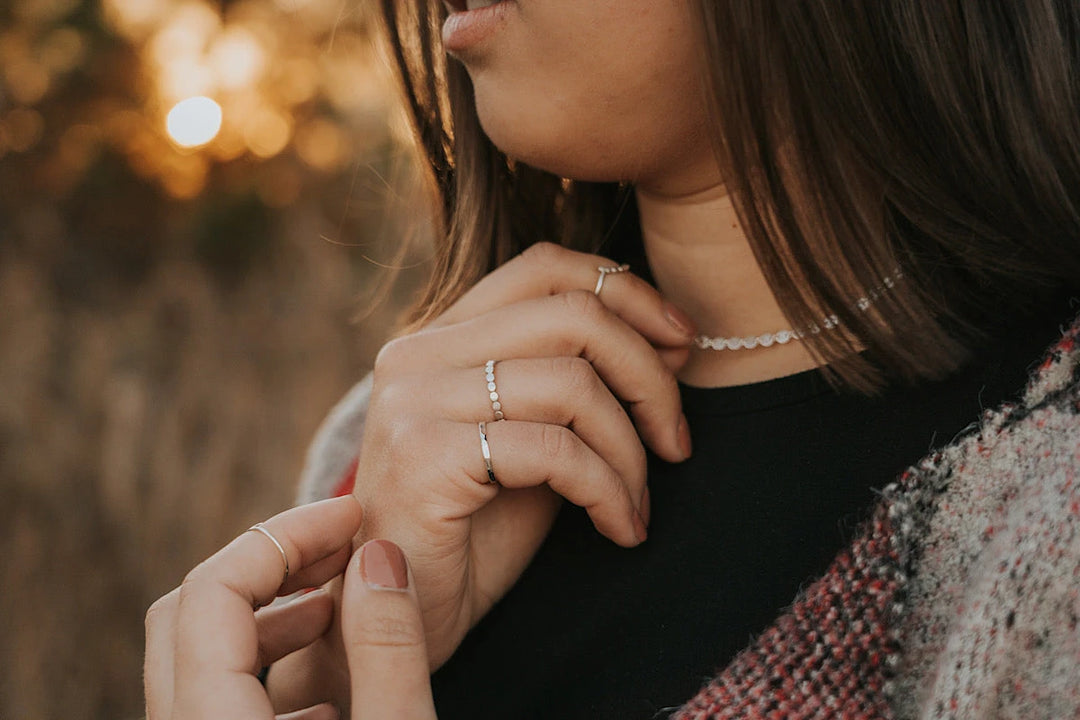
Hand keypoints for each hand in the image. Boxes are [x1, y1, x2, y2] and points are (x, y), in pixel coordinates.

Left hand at [144, 496, 436, 719]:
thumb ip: (388, 651)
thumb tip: (378, 556)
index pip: (213, 590)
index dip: (287, 535)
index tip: (353, 517)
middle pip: (187, 611)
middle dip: (269, 563)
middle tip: (342, 548)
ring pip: (196, 657)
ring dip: (268, 613)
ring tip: (339, 605)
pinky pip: (214, 698)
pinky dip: (264, 665)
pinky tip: (331, 684)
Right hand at [270, 242, 694, 709]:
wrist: (398, 622)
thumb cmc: (471, 533)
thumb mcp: (534, 439)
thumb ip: (579, 385)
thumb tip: (671, 342)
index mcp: (441, 335)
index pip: (546, 267)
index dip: (627, 293)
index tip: (679, 347)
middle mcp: (417, 353)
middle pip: (573, 317)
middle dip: (649, 378)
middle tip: (676, 442)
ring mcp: (413, 400)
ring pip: (573, 384)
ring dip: (631, 451)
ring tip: (638, 504)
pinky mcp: (423, 455)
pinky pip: (555, 450)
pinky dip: (608, 490)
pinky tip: (619, 529)